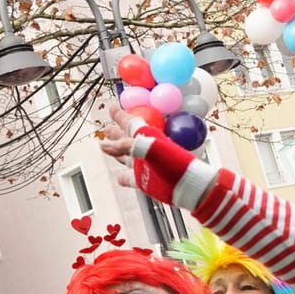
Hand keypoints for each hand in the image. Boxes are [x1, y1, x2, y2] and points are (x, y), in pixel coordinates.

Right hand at [100, 103, 214, 209]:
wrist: (190, 186)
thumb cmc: (176, 163)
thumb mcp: (152, 148)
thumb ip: (128, 145)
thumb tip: (105, 145)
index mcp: (148, 138)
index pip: (130, 123)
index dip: (120, 115)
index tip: (112, 107)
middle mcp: (145, 150)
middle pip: (125, 139)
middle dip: (115, 132)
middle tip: (107, 127)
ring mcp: (144, 166)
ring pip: (125, 157)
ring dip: (115, 151)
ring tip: (104, 146)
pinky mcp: (144, 182)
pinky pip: (129, 178)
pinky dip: (123, 178)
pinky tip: (119, 177)